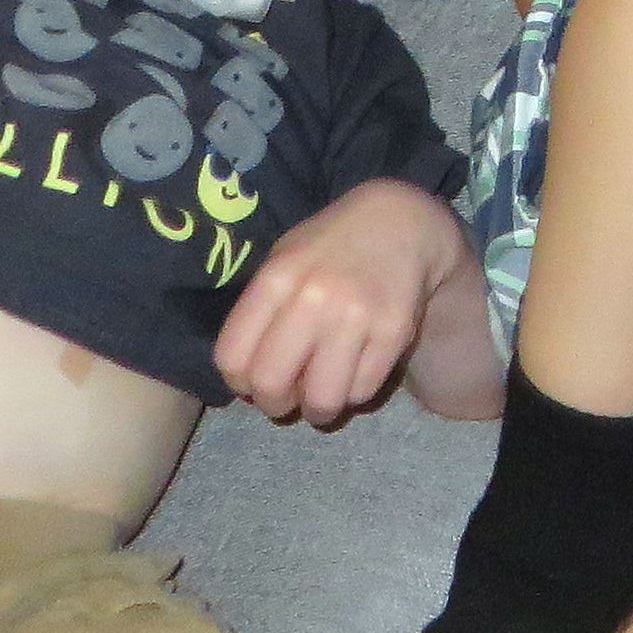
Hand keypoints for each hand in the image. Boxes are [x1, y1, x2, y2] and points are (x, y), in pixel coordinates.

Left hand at [215, 178, 463, 427]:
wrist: (400, 223)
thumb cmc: (328, 249)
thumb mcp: (282, 261)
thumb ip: (259, 314)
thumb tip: (247, 379)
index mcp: (277, 279)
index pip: (232, 358)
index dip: (239, 383)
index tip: (254, 381)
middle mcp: (313, 298)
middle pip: (271, 385)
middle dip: (275, 404)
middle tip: (288, 397)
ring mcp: (357, 316)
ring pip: (322, 400)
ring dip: (317, 410)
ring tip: (322, 396)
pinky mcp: (395, 331)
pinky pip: (362, 391)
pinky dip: (355, 393)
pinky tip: (354, 371)